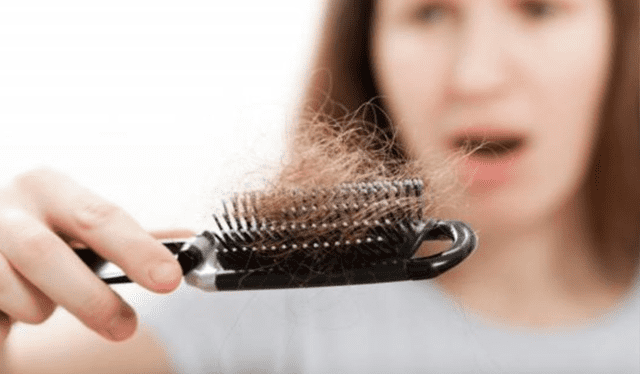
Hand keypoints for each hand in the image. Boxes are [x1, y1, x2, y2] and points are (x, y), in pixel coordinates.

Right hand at [0, 168, 188, 344]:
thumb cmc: (42, 234)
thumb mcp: (78, 226)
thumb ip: (128, 236)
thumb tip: (186, 240)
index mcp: (48, 188)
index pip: (100, 217)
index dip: (137, 250)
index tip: (169, 278)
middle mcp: (7, 209)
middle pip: (47, 254)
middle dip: (91, 299)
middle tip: (125, 327)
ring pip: (23, 297)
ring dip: (44, 309)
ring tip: (44, 298)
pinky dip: (12, 321)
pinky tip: (10, 306)